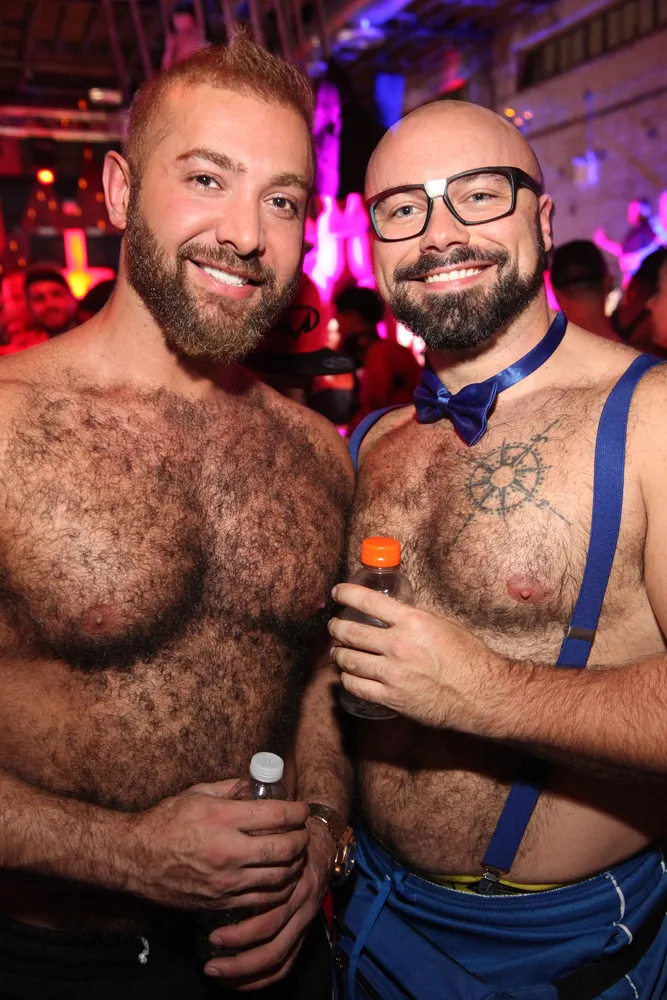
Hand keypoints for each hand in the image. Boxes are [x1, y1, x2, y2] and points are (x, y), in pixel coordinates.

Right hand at [121, 779, 308, 911]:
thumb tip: (254, 786)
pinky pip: (261, 900)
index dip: (297, 811)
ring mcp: (226, 881)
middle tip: (302, 832)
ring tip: (294, 855)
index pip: (276, 815)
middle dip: (301, 839)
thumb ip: (229, 789)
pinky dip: (277, 889)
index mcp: (223, 819)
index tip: (301, 809)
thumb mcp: (196, 794)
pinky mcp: (221, 902)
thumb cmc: (165, 822)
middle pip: (284, 849)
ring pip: (278, 878)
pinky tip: (279, 878)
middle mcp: (228, 850)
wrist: (135, 860)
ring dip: (294, 865)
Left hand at [202, 815, 334, 989]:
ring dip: (245, 965)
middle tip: (210, 945)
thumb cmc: (289, 825)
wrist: (324, 837)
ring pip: (278, 950)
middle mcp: (299, 890)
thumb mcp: (269, 811)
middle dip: (238, 940)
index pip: (269, 887)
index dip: (241, 904)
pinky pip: (285, 961)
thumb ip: (242, 803)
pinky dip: (261, 977)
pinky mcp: (303, 927)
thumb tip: (217, 804)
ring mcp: (303, 912)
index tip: (210, 916)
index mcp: (290, 860)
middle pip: (271, 925)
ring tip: (215, 968)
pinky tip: (236, 982)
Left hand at [328, 583, 507, 732]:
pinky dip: (348, 679)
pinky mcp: (392, 698)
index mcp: (412, 621)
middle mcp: (398, 645)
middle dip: (336, 627)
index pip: (367, 601)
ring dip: (338, 653)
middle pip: (351, 632)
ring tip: (337, 651)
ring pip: (349, 660)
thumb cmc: (468, 657)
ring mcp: (393, 673)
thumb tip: (395, 615)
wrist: (481, 694)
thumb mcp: (443, 625)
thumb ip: (415, 619)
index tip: (338, 592)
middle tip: (334, 625)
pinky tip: (348, 676)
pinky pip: (357, 687)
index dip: (346, 594)